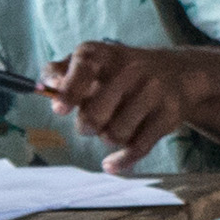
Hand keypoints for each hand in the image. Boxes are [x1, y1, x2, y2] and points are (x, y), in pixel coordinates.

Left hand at [39, 40, 209, 156]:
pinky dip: (121, 161)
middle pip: (95, 115)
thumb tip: (41, 87)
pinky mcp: (168, 115)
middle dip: (86, 126)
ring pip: (114, 135)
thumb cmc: (122, 71)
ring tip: (113, 127)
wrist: (178, 73)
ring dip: (107, 138)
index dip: (69, 91)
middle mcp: (130, 69)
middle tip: (90, 124)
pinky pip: (138, 147)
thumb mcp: (95, 60)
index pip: (83, 68)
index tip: (60, 109)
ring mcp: (152, 92)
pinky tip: (111, 164)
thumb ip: (63, 71)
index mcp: (105, 54)